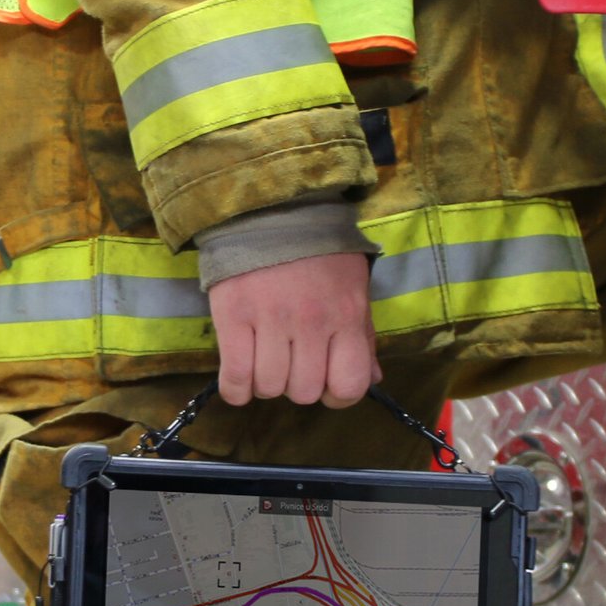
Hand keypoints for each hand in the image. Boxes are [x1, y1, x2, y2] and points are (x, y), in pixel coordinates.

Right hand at [209, 253, 381, 409]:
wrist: (271, 210)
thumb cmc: (319, 253)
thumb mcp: (353, 289)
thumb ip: (362, 336)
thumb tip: (372, 380)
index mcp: (346, 316)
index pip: (349, 385)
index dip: (337, 394)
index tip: (325, 382)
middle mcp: (312, 322)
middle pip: (305, 392)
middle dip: (298, 386)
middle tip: (291, 363)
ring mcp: (271, 320)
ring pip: (270, 387)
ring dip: (267, 384)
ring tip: (265, 361)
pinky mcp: (233, 317)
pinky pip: (236, 377)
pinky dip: (237, 390)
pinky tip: (240, 381)